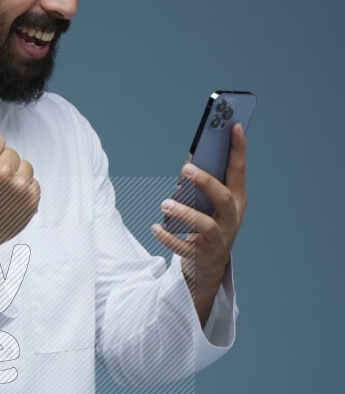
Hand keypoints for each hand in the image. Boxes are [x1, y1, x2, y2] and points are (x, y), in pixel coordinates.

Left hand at [151, 121, 246, 322]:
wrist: (208, 266)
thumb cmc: (207, 225)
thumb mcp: (210, 204)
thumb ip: (204, 185)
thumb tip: (188, 162)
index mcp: (237, 201)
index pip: (239, 172)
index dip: (239, 150)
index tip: (235, 126)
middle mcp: (231, 219)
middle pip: (224, 198)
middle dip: (206, 182)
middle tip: (185, 168)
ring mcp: (218, 239)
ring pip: (205, 225)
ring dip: (184, 212)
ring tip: (164, 204)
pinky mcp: (202, 255)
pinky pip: (184, 247)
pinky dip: (168, 237)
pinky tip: (155, 228)